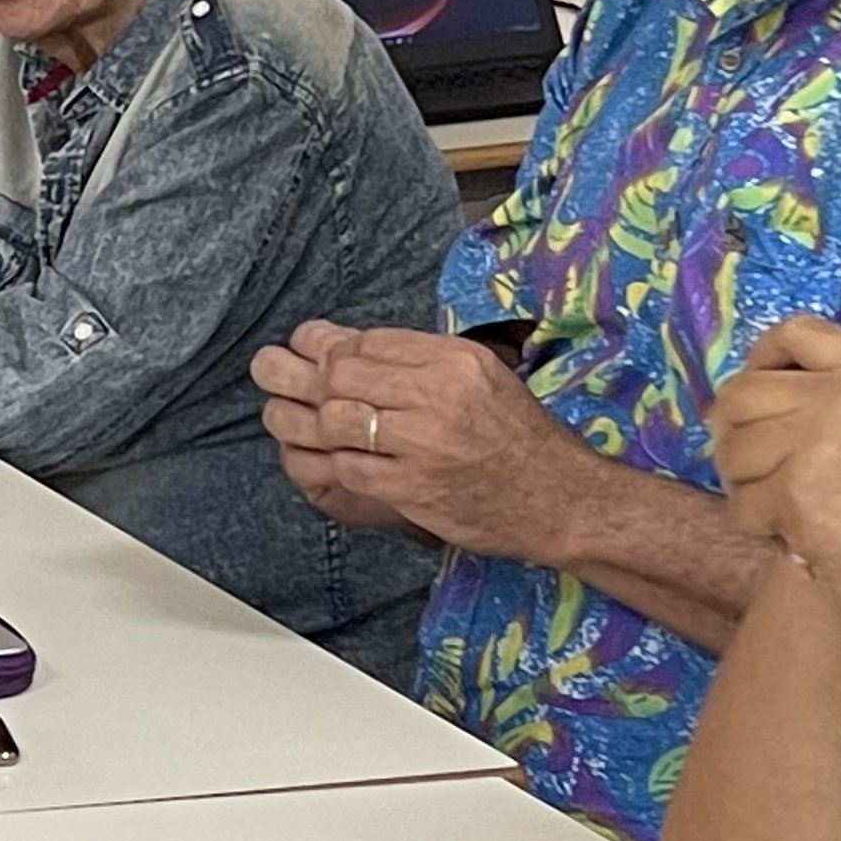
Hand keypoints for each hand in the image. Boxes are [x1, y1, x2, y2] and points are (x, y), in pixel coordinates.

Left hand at [253, 319, 595, 554]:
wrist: (563, 500)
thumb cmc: (518, 437)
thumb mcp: (482, 376)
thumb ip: (420, 360)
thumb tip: (345, 345)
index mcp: (453, 360)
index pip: (364, 341)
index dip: (324, 347)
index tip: (307, 352)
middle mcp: (438, 395)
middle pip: (339, 376)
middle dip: (300, 378)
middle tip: (276, 377)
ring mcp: (424, 444)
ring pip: (334, 421)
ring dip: (301, 421)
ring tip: (286, 417)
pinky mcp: (413, 488)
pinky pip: (347, 467)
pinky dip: (331, 462)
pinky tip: (329, 458)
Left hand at [710, 317, 840, 641]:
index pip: (798, 335)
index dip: (767, 358)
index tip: (762, 383)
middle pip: (744, 393)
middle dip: (737, 426)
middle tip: (749, 455)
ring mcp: (812, 445)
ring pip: (734, 449)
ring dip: (745, 479)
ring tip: (771, 501)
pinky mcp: (794, 496)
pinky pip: (743, 502)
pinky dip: (758, 525)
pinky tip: (787, 537)